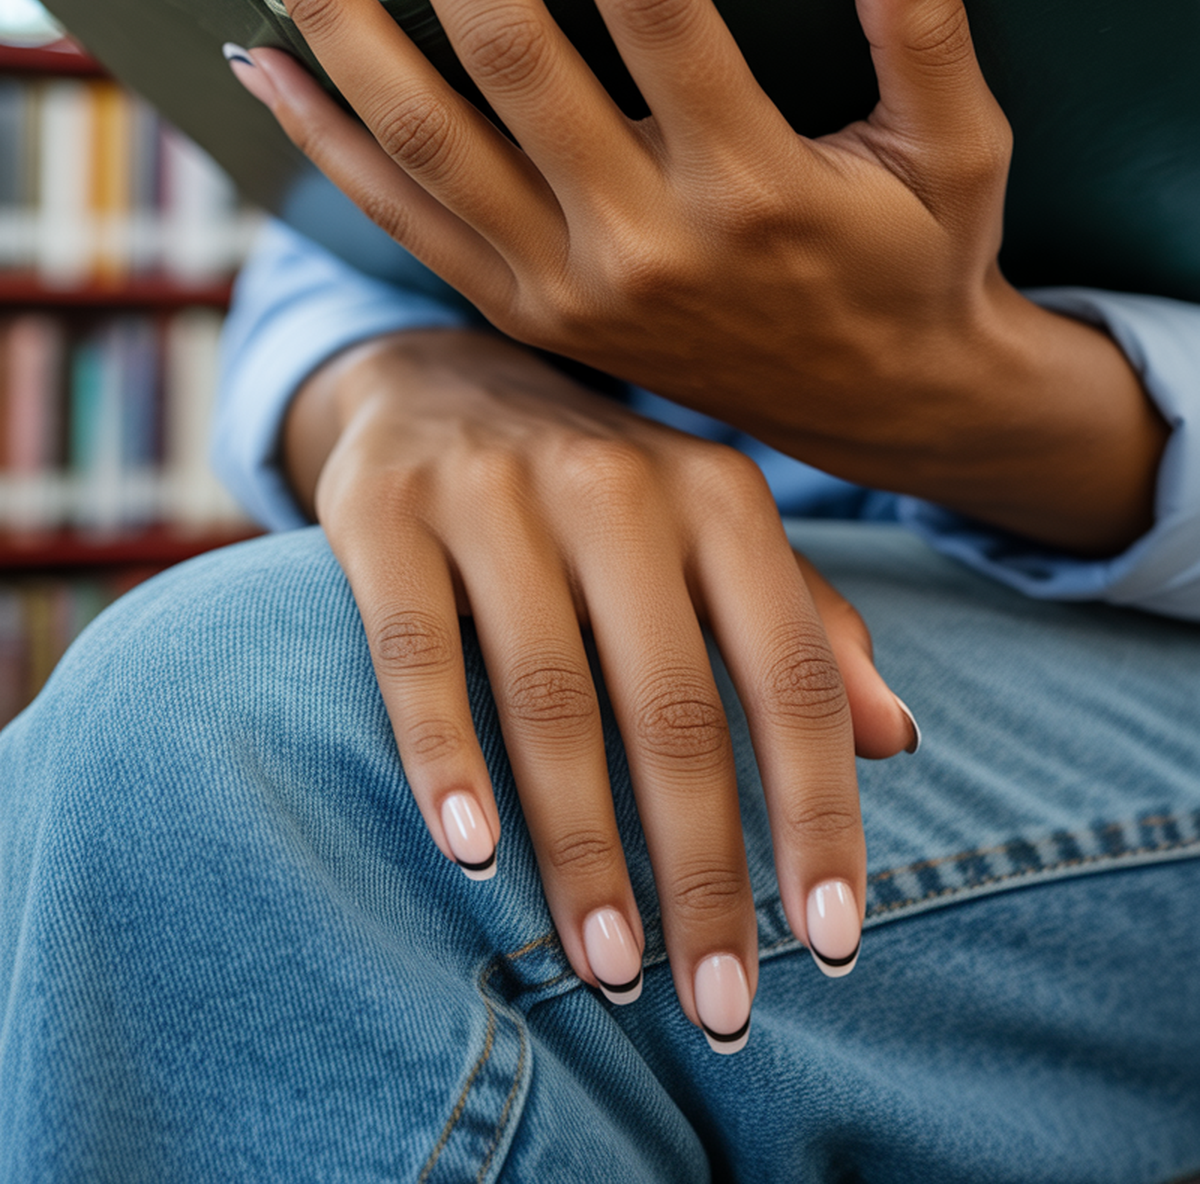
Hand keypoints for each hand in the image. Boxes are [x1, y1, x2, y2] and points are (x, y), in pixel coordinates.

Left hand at [235, 0, 1165, 554]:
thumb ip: (930, 35)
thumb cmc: (919, 261)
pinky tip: (265, 59)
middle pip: (511, 58)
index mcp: (755, 189)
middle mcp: (645, 244)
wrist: (876, 410)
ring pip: (427, 139)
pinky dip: (326, 140)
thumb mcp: (960, 155)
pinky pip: (403, 219)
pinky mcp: (524, 312)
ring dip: (340, 21)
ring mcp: (568, 289)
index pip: (657, 7)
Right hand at [286, 327, 917, 1041]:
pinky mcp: (385, 511)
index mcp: (719, 495)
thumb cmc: (606, 496)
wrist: (442, 380)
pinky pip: (417, 652)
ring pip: (550, 694)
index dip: (818, 812)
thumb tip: (902, 741)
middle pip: (676, 704)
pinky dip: (444, 757)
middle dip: (704, 869)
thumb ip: (806, 630)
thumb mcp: (716, 538)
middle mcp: (617, 482)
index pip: (790, 672)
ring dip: (582, 846)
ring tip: (608, 967)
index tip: (836, 944)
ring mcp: (495, 491)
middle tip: (719, 1003)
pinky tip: (469, 857)